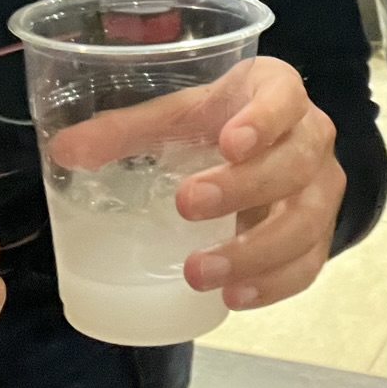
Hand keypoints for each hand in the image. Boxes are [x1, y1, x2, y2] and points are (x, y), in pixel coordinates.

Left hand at [52, 56, 345, 309]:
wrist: (262, 146)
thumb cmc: (218, 121)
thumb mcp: (176, 116)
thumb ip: (124, 131)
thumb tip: (64, 152)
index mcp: (279, 90)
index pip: (285, 96)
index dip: (264, 119)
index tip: (228, 142)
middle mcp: (312, 136)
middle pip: (296, 163)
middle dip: (244, 188)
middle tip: (187, 205)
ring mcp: (322, 188)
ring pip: (307, 221)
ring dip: (256, 251)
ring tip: (199, 271)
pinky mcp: (319, 234)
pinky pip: (309, 263)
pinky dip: (274, 284)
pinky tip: (235, 297)